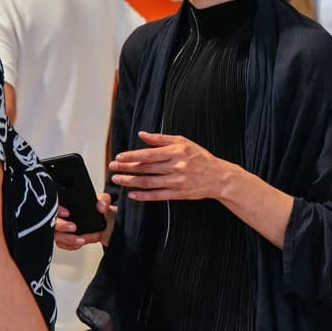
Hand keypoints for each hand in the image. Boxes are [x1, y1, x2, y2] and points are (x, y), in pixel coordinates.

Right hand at [54, 194, 114, 250]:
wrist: (106, 224)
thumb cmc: (99, 210)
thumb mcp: (103, 200)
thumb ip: (104, 200)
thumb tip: (100, 206)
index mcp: (65, 202)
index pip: (53, 204)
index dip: (58, 209)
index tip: (67, 213)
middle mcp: (60, 215)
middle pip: (51, 221)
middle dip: (61, 226)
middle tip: (73, 227)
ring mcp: (61, 227)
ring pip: (56, 235)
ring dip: (67, 238)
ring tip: (81, 239)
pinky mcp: (64, 238)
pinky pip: (61, 244)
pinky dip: (70, 245)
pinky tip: (79, 243)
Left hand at [108, 131, 233, 201]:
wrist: (219, 177)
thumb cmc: (200, 157)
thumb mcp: (184, 142)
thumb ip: (162, 139)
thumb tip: (142, 134)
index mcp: (177, 151)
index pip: (149, 154)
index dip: (132, 156)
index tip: (119, 157)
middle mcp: (176, 166)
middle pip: (146, 168)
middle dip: (127, 168)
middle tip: (112, 168)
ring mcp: (177, 181)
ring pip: (149, 182)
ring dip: (131, 182)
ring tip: (117, 180)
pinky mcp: (179, 194)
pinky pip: (158, 195)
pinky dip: (144, 196)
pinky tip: (132, 194)